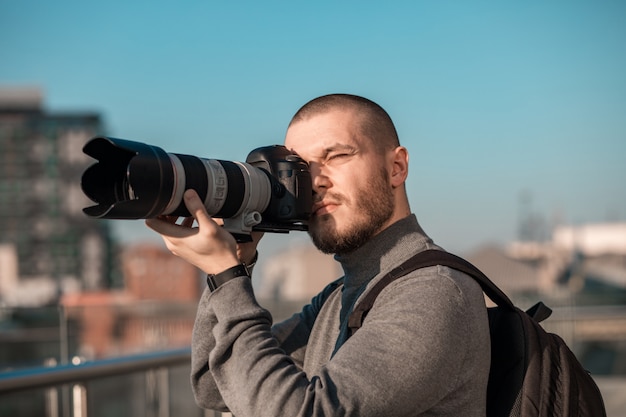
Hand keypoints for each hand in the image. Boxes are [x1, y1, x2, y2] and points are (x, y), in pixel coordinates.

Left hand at [145, 189, 261, 273]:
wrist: (226, 269)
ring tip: (189, 208)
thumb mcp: (210, 227)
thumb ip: (198, 209)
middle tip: (181, 200)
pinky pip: (177, 233)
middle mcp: (173, 244)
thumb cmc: (220, 250)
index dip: (157, 208)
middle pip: (160, 223)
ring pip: (169, 227)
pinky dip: (182, 224)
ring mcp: (178, 247)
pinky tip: (195, 219)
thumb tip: (187, 193)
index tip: (168, 198)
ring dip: (176, 217)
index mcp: (175, 238)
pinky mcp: (185, 249)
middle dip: (168, 210)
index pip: (151, 221)